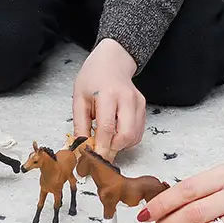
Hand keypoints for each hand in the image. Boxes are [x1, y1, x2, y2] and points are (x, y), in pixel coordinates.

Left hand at [73, 39, 144, 155]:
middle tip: (100, 154)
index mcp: (107, 94)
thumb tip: (81, 149)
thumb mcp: (79, 98)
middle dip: (113, 150)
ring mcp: (138, 102)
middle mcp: (127, 98)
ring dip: (120, 145)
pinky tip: (115, 132)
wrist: (112, 61)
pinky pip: (138, 132)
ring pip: (134, 136)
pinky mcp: (143, 107)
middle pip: (126, 135)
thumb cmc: (92, 77)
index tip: (93, 162)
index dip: (101, 148)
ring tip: (106, 139)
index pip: (107, 128)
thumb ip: (80, 125)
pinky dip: (127, 139)